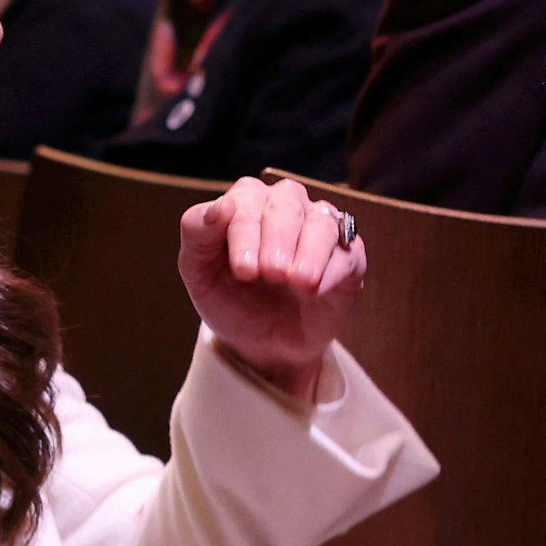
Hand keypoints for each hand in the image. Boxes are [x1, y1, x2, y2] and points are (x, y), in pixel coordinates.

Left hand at [177, 176, 365, 400]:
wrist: (262, 347)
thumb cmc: (230, 301)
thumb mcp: (199, 273)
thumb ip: (197, 234)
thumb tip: (219, 206)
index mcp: (247, 203)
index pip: (247, 198)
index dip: (245, 230)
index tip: (244, 270)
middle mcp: (286, 207)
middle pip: (287, 201)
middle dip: (278, 237)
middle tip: (271, 274)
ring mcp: (320, 230)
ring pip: (321, 220)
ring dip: (309, 250)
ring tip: (297, 282)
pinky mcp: (348, 257)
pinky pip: (349, 250)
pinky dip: (333, 269)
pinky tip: (315, 290)